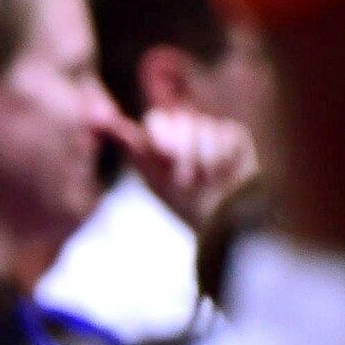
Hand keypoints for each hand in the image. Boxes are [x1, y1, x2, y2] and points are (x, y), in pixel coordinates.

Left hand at [112, 107, 257, 232]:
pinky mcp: (234, 135)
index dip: (161, 136)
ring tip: (206, 181)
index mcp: (162, 139)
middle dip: (182, 152)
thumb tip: (110, 123)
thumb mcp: (155, 180)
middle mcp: (186, 129)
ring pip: (203, 128)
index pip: (157, 119)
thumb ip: (136, 149)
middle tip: (186, 180)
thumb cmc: (183, 204)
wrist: (222, 224)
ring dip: (202, 161)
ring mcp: (211, 130)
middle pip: (180, 121)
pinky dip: (221, 159)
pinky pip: (226, 135)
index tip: (164, 157)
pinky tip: (224, 174)